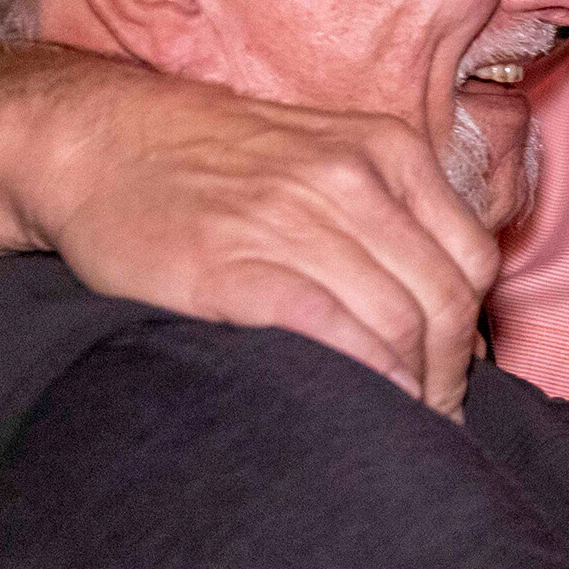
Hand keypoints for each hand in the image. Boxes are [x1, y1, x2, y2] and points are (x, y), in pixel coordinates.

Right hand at [1, 78, 497, 420]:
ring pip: (399, 323)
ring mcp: (292, 219)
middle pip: (445, 300)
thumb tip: (447, 312)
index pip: (472, 260)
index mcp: (388, 150)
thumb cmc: (214, 164)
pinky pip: (332, 332)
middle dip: (450, 376)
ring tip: (397, 427)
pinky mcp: (234, 266)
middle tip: (432, 420)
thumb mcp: (326, 153)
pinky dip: (364, 378)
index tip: (453, 377)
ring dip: (410, 390)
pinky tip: (361, 407)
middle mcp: (351, 178)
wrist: (94, 141)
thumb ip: (391, 212)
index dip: (473, 333)